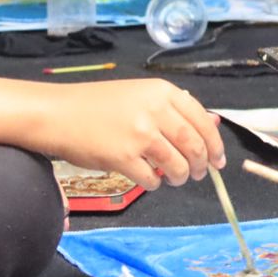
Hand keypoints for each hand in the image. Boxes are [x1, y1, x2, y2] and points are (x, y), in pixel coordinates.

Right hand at [30, 79, 226, 190]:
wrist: (58, 114)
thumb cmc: (99, 105)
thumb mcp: (142, 96)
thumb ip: (176, 109)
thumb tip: (214, 122)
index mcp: (163, 92)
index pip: (203, 120)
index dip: (215, 144)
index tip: (219, 160)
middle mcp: (155, 110)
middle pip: (194, 144)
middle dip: (202, 164)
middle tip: (200, 174)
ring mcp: (139, 134)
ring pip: (177, 165)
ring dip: (181, 177)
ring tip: (176, 179)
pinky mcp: (122, 157)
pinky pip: (151, 179)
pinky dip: (155, 184)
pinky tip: (149, 180)